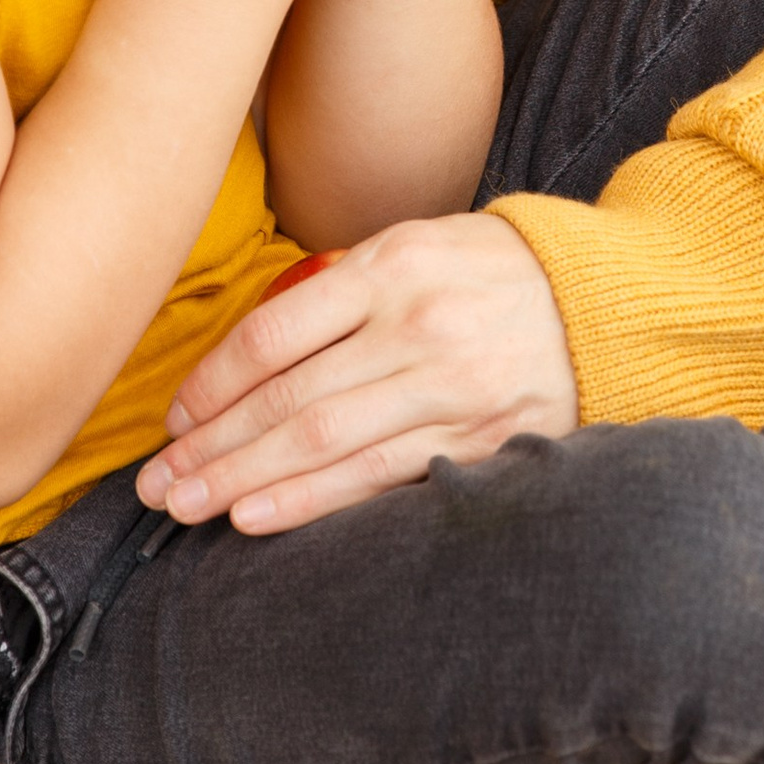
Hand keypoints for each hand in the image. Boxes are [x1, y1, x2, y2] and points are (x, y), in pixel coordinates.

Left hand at [139, 213, 578, 531]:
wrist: (606, 302)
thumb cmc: (493, 275)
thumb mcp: (420, 248)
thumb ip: (344, 290)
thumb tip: (250, 355)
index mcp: (391, 266)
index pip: (274, 334)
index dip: (213, 383)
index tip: (174, 419)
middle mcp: (417, 324)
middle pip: (287, 396)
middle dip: (211, 445)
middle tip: (156, 483)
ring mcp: (451, 385)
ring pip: (323, 440)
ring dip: (244, 479)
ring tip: (189, 506)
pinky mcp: (482, 436)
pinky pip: (380, 475)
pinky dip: (312, 500)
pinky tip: (258, 516)